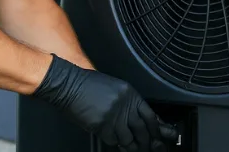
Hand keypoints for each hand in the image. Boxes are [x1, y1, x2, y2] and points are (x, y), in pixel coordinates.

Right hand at [31, 54, 178, 150]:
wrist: (68, 85)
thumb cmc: (88, 85)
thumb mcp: (114, 88)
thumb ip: (128, 103)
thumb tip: (140, 118)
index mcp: (129, 94)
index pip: (150, 115)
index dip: (157, 128)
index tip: (160, 135)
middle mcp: (124, 105)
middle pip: (142, 129)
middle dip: (147, 141)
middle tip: (149, 147)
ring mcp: (113, 116)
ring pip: (128, 138)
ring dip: (131, 145)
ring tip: (134, 148)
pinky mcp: (101, 126)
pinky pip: (113, 140)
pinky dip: (114, 142)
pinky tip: (115, 141)